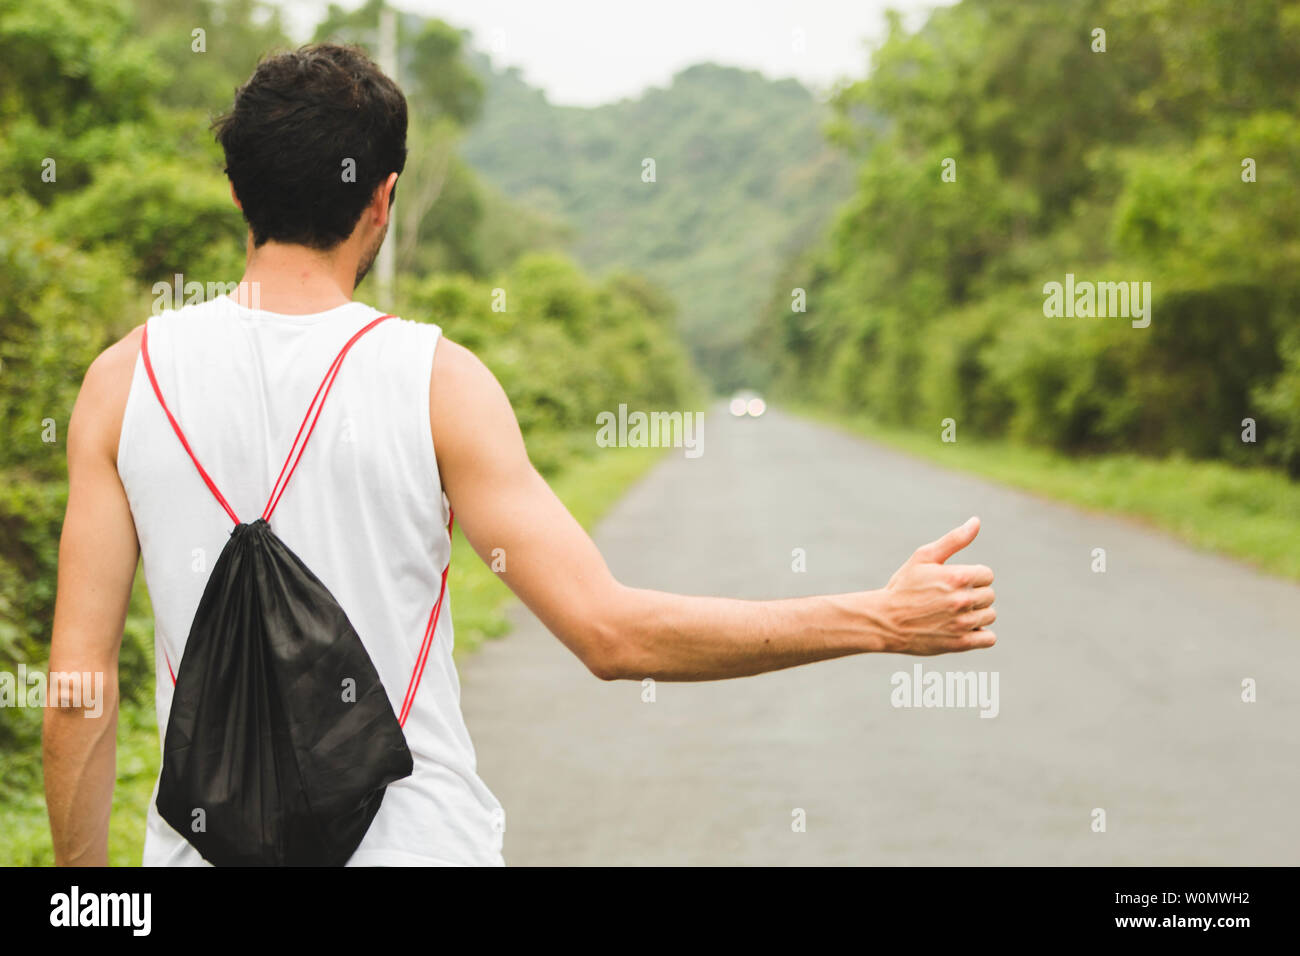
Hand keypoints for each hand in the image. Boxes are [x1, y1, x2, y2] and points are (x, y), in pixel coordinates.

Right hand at [875, 516, 995, 654]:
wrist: (884, 621)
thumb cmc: (903, 586)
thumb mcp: (923, 557)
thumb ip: (954, 540)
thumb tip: (976, 521)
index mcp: (958, 576)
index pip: (987, 575)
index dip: (971, 577)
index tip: (953, 582)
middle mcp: (962, 600)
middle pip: (990, 596)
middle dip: (973, 595)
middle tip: (950, 599)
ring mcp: (962, 623)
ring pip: (990, 616)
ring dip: (976, 615)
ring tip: (953, 614)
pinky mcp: (960, 643)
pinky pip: (989, 638)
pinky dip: (980, 635)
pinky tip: (962, 629)